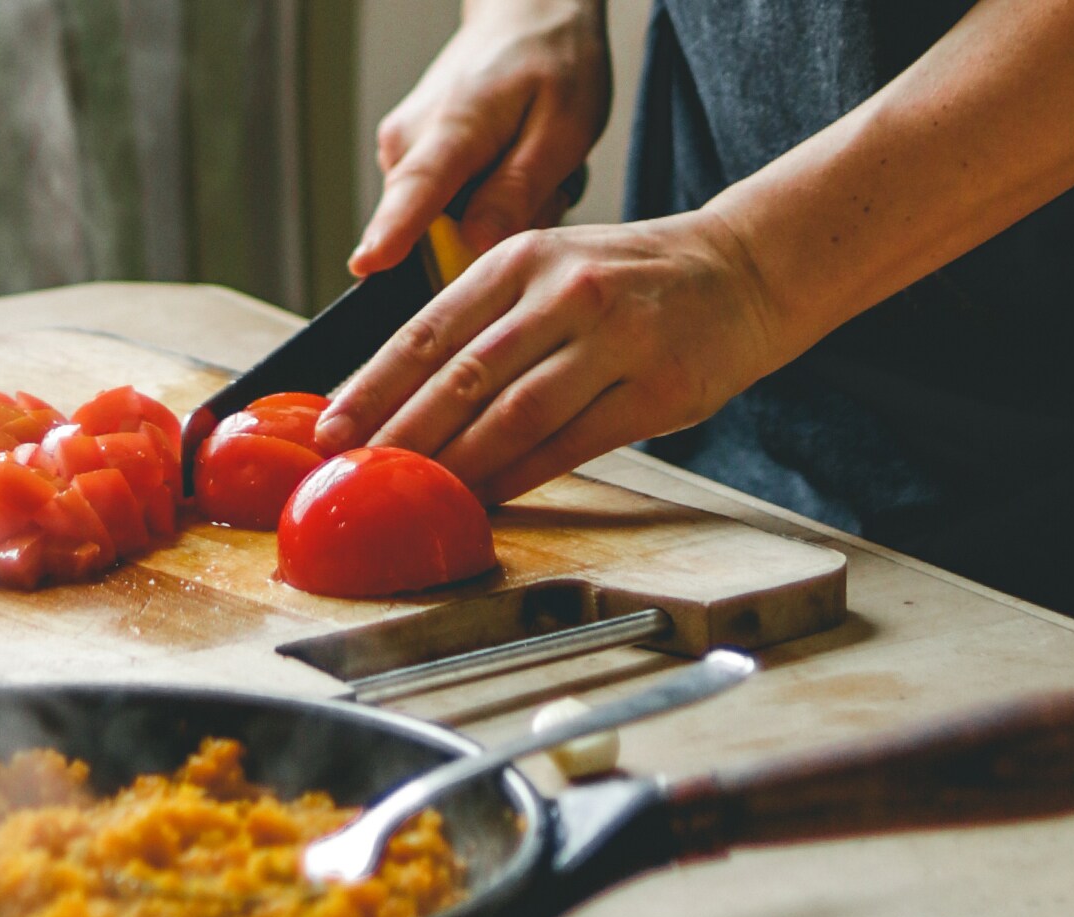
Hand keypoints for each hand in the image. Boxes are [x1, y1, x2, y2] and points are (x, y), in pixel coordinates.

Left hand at [317, 211, 802, 503]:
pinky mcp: (655, 390)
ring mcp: (614, 340)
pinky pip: (569, 445)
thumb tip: (396, 391)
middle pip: (462, 376)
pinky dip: (519, 477)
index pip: (428, 330)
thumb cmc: (628, 279)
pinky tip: (484, 499)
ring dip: (455, 464)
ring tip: (413, 494)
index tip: (329, 429)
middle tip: (355, 473)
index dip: (372, 386)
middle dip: (399, 433)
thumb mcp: (550, 267)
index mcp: (522, 259)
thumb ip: (483, 318)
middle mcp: (564, 292)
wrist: (744, 269)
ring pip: (513, 415)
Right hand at [349, 0, 609, 276]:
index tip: (366, 265)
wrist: (524, 17)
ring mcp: (400, 151)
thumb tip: (477, 244)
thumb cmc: (552, 62)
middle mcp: (407, 142)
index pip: (415, 190)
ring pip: (444, 224)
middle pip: (435, 232)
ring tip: (529, 165)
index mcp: (452, 127)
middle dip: (494, 231)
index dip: (393, 234)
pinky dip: (484, 198)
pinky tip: (509, 164)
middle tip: (545, 184)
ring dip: (494, 212)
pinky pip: (443, 209)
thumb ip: (519, 189)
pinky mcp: (405, 160)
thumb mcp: (565, 127)